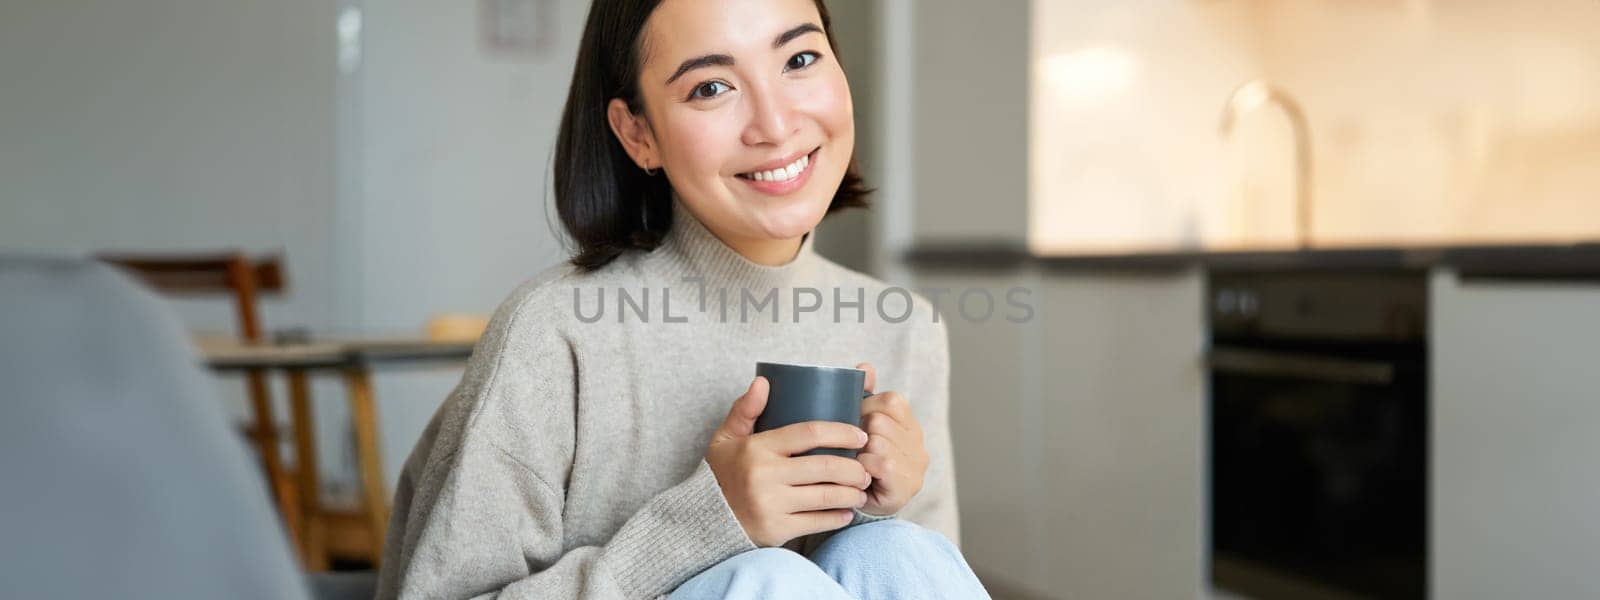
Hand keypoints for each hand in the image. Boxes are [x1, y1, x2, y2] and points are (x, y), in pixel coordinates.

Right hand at [706, 376, 874, 546]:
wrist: (704, 519)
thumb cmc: (723, 473)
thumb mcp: (726, 438)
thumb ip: (744, 409)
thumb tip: (763, 381)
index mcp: (757, 448)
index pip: (809, 433)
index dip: (841, 432)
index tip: (859, 434)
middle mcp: (765, 475)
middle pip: (825, 466)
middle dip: (854, 467)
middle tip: (866, 468)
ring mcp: (771, 504)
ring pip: (827, 495)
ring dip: (852, 493)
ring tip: (861, 488)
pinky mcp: (777, 530)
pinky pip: (818, 522)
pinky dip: (838, 517)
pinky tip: (847, 512)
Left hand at [854, 363, 927, 515]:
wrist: (863, 505)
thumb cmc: (860, 461)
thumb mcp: (862, 425)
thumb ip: (864, 394)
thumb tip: (865, 366)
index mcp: (910, 424)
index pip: (891, 400)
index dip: (866, 407)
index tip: (855, 422)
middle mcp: (918, 442)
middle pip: (880, 420)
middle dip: (858, 432)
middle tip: (851, 447)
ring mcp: (916, 465)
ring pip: (877, 440)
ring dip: (857, 452)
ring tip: (854, 462)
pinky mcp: (906, 485)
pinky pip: (878, 463)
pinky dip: (862, 467)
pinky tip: (858, 475)